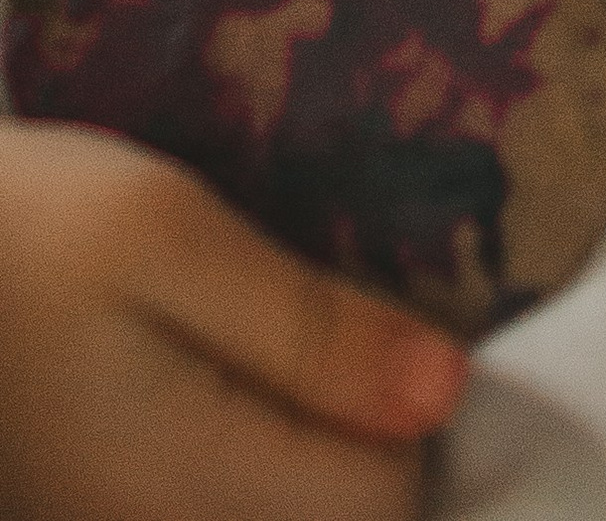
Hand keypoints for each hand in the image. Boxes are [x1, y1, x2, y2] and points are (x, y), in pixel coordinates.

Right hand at [0, 119, 464, 520]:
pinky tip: (212, 379)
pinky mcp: (82, 511)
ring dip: (298, 445)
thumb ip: (308, 326)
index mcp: (190, 484)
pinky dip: (238, 455)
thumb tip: (444, 391)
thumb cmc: (10, 231)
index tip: (391, 308)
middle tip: (337, 315)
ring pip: (271, 516)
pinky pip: (202, 505)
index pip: (385, 495)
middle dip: (360, 433)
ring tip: (269, 341)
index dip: (412, 402)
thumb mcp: (165, 233)